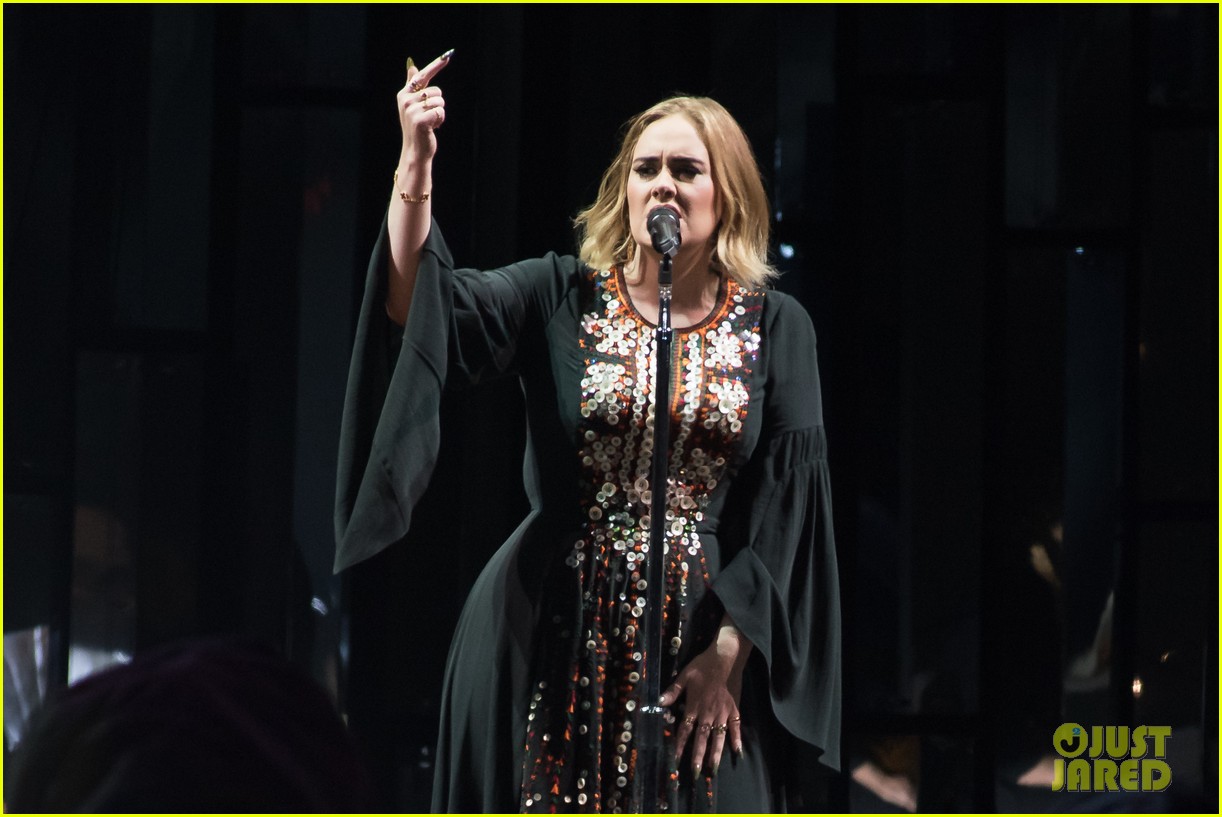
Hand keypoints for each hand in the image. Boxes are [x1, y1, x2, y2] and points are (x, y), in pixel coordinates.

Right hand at [395, 53, 448, 166]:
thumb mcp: (413, 105)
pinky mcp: (420, 119)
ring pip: (440, 101)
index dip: (436, 65)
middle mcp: (406, 99)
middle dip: (438, 104)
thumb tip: (412, 65)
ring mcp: (412, 110)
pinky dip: (440, 121)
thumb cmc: (417, 127)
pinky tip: (432, 128)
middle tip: (428, 117)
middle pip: (437, 91)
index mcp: (404, 94)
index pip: (422, 75)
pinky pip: (440, 112)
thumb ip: (413, 85)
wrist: (415, 150)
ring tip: (430, 123)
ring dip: (440, 113)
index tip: (449, 54)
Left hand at [659, 619, 751, 776]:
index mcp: (695, 706)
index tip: (676, 760)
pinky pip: (736, 727)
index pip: (685, 730)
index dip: (680, 746)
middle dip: (698, 757)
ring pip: (719, 737)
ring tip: (713, 769)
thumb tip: (659, 703)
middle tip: (695, 773)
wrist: (725, 658)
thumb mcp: (684, 676)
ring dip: (715, 754)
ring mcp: (723, 713)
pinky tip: (737, 752)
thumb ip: (673, 691)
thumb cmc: (703, 666)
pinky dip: (736, 740)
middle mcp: (709, 713)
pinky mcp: (735, 710)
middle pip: (702, 738)